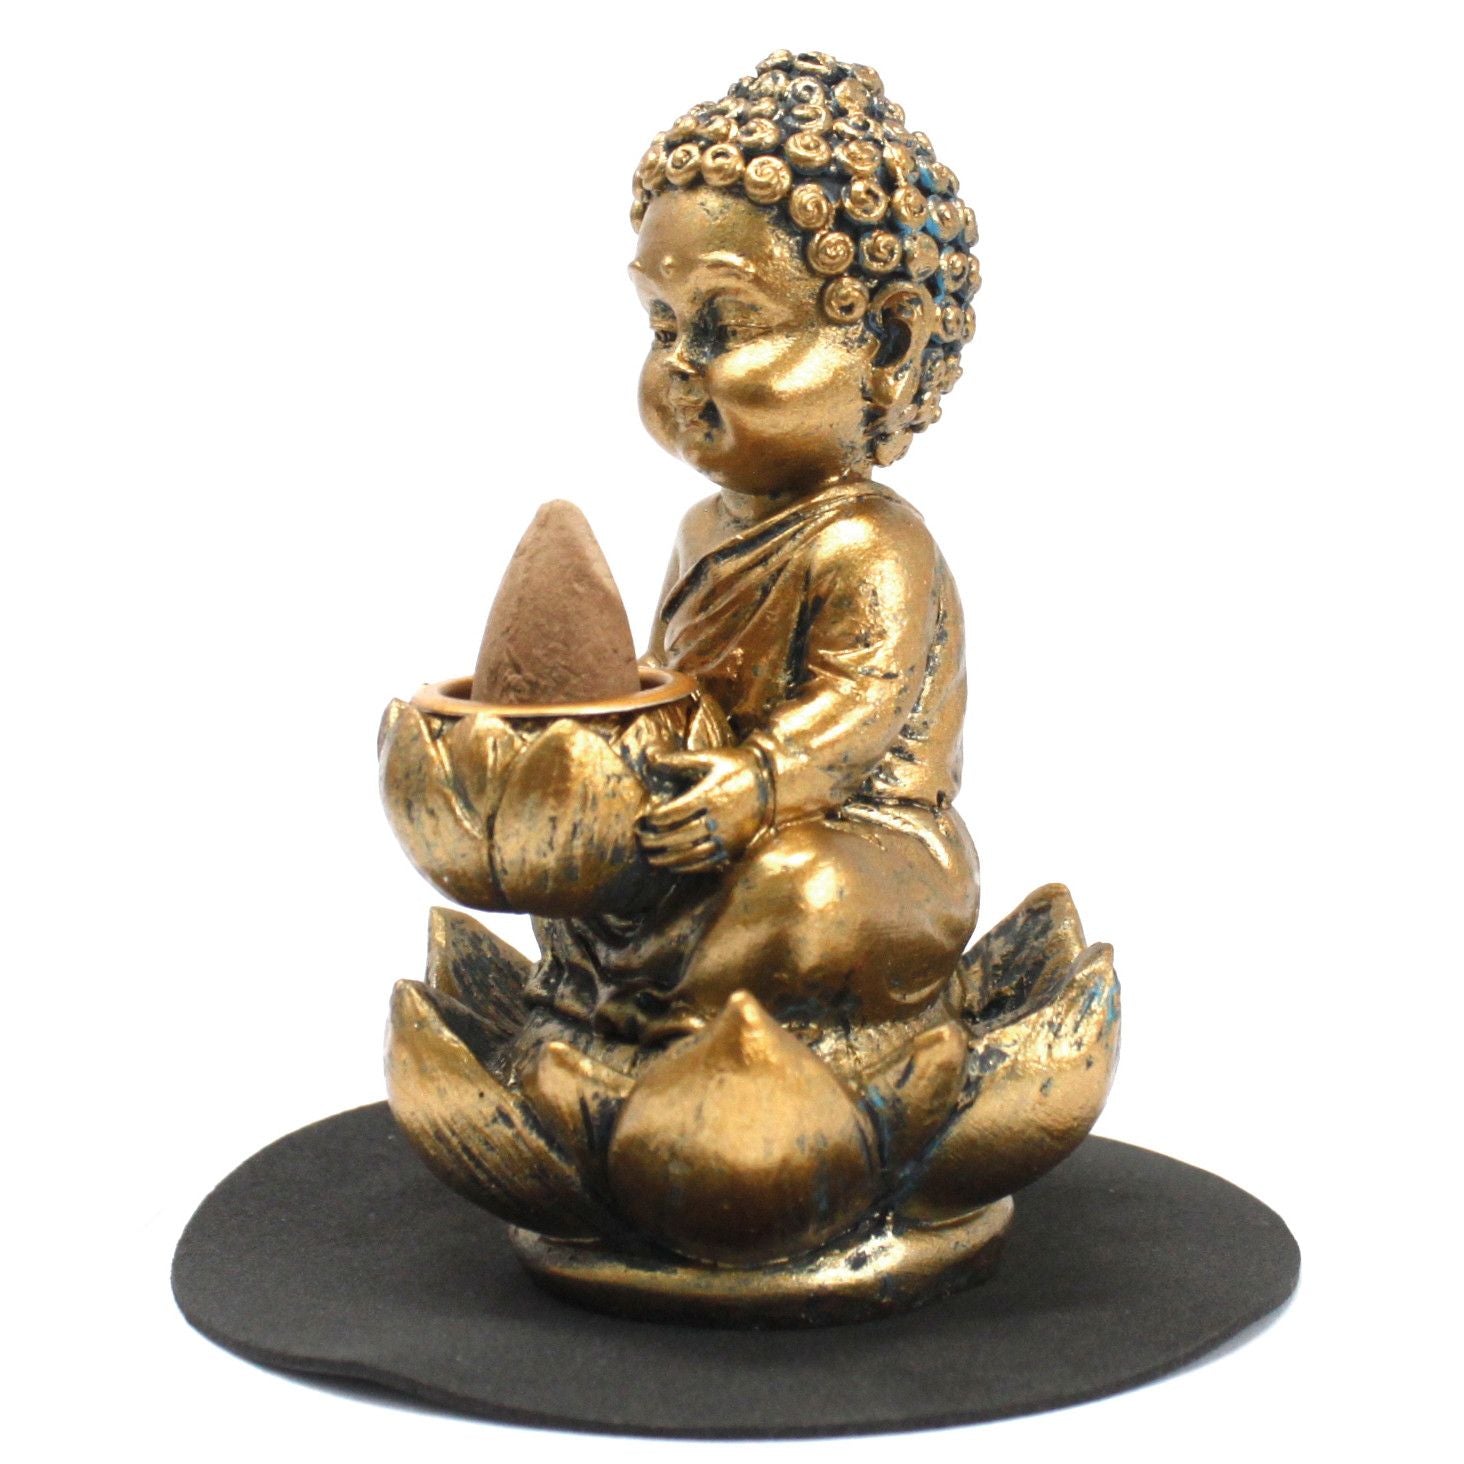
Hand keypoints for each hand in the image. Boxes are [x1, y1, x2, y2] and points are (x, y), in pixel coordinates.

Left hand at [638, 746, 770, 873]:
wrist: (772, 783)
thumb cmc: (737, 767)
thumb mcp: (711, 757)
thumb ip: (679, 760)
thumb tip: (651, 758)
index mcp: (711, 795)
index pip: (675, 812)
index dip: (655, 818)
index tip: (643, 819)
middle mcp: (719, 818)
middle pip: (680, 834)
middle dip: (656, 839)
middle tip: (641, 840)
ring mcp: (728, 836)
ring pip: (692, 852)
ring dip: (668, 858)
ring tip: (652, 858)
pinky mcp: (735, 848)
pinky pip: (707, 862)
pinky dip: (688, 866)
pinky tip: (673, 865)